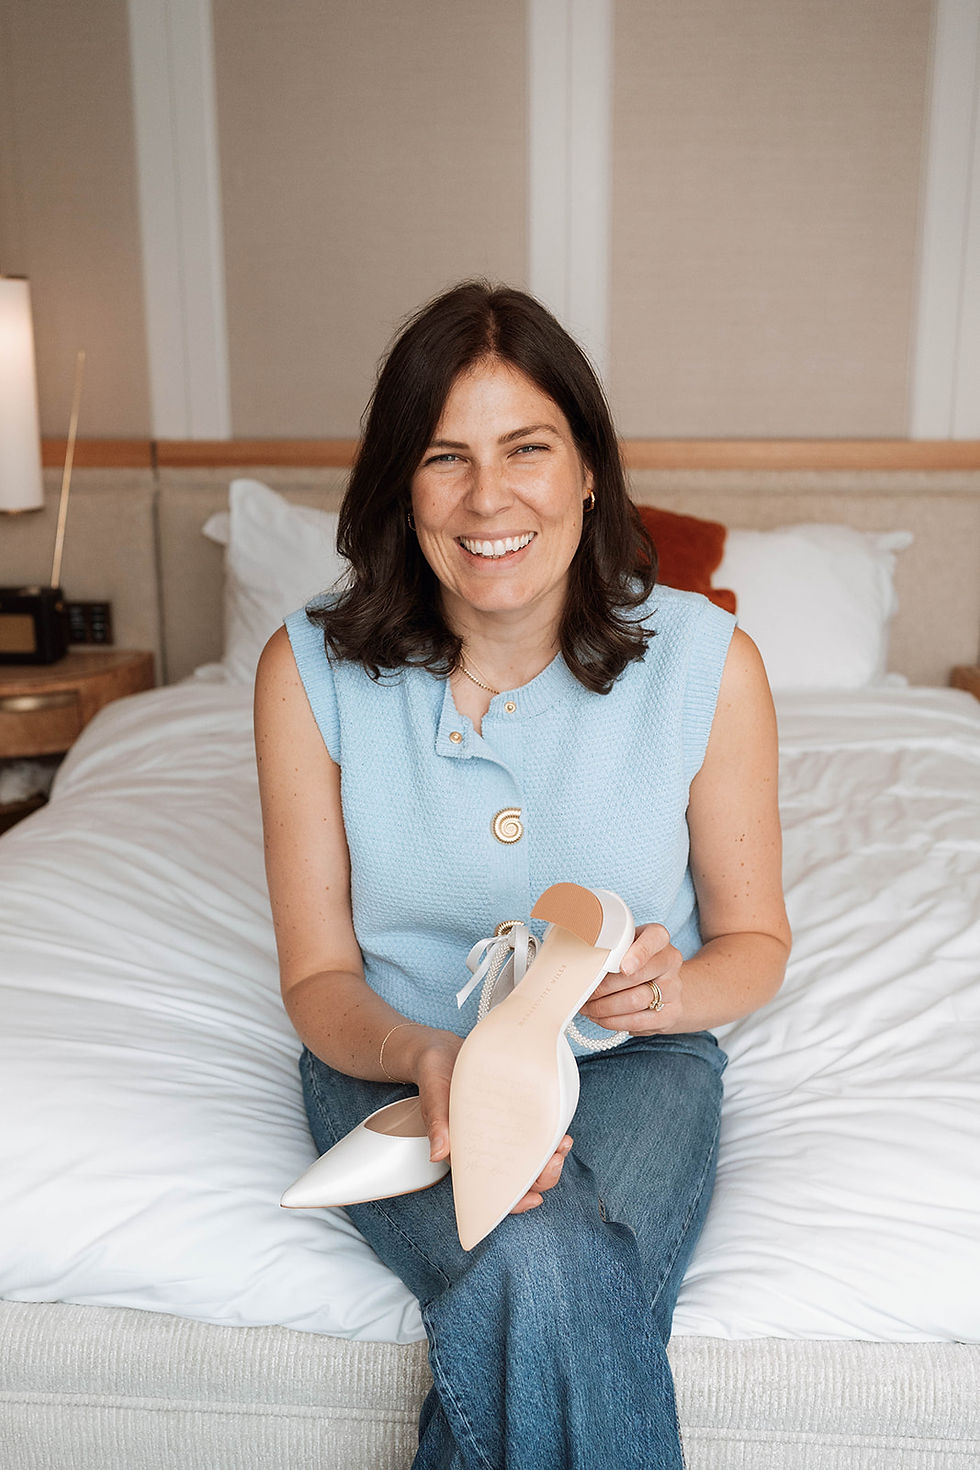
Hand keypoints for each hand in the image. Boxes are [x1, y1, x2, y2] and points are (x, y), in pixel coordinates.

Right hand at [411, 1031, 572, 1214]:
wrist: (442, 1052)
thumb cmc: (434, 1075)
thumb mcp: (433, 1093)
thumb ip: (437, 1121)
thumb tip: (439, 1153)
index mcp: (465, 1153)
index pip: (489, 1189)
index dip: (512, 1200)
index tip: (533, 1199)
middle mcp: (487, 1147)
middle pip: (518, 1177)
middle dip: (541, 1177)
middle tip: (554, 1161)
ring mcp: (503, 1132)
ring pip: (531, 1158)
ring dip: (550, 1158)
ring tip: (563, 1144)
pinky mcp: (514, 1113)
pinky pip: (535, 1133)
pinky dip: (550, 1136)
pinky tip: (560, 1130)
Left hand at [579, 923, 681, 1033]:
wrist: (663, 983)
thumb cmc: (633, 959)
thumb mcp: (625, 944)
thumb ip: (611, 946)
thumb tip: (582, 960)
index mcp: (659, 938)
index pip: (654, 938)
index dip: (638, 953)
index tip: (623, 967)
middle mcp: (670, 961)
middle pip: (637, 975)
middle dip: (604, 987)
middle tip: (584, 991)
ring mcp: (673, 988)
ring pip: (635, 1001)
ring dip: (604, 1007)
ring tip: (587, 1007)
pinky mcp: (670, 1014)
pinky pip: (638, 1021)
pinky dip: (613, 1021)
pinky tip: (600, 1018)